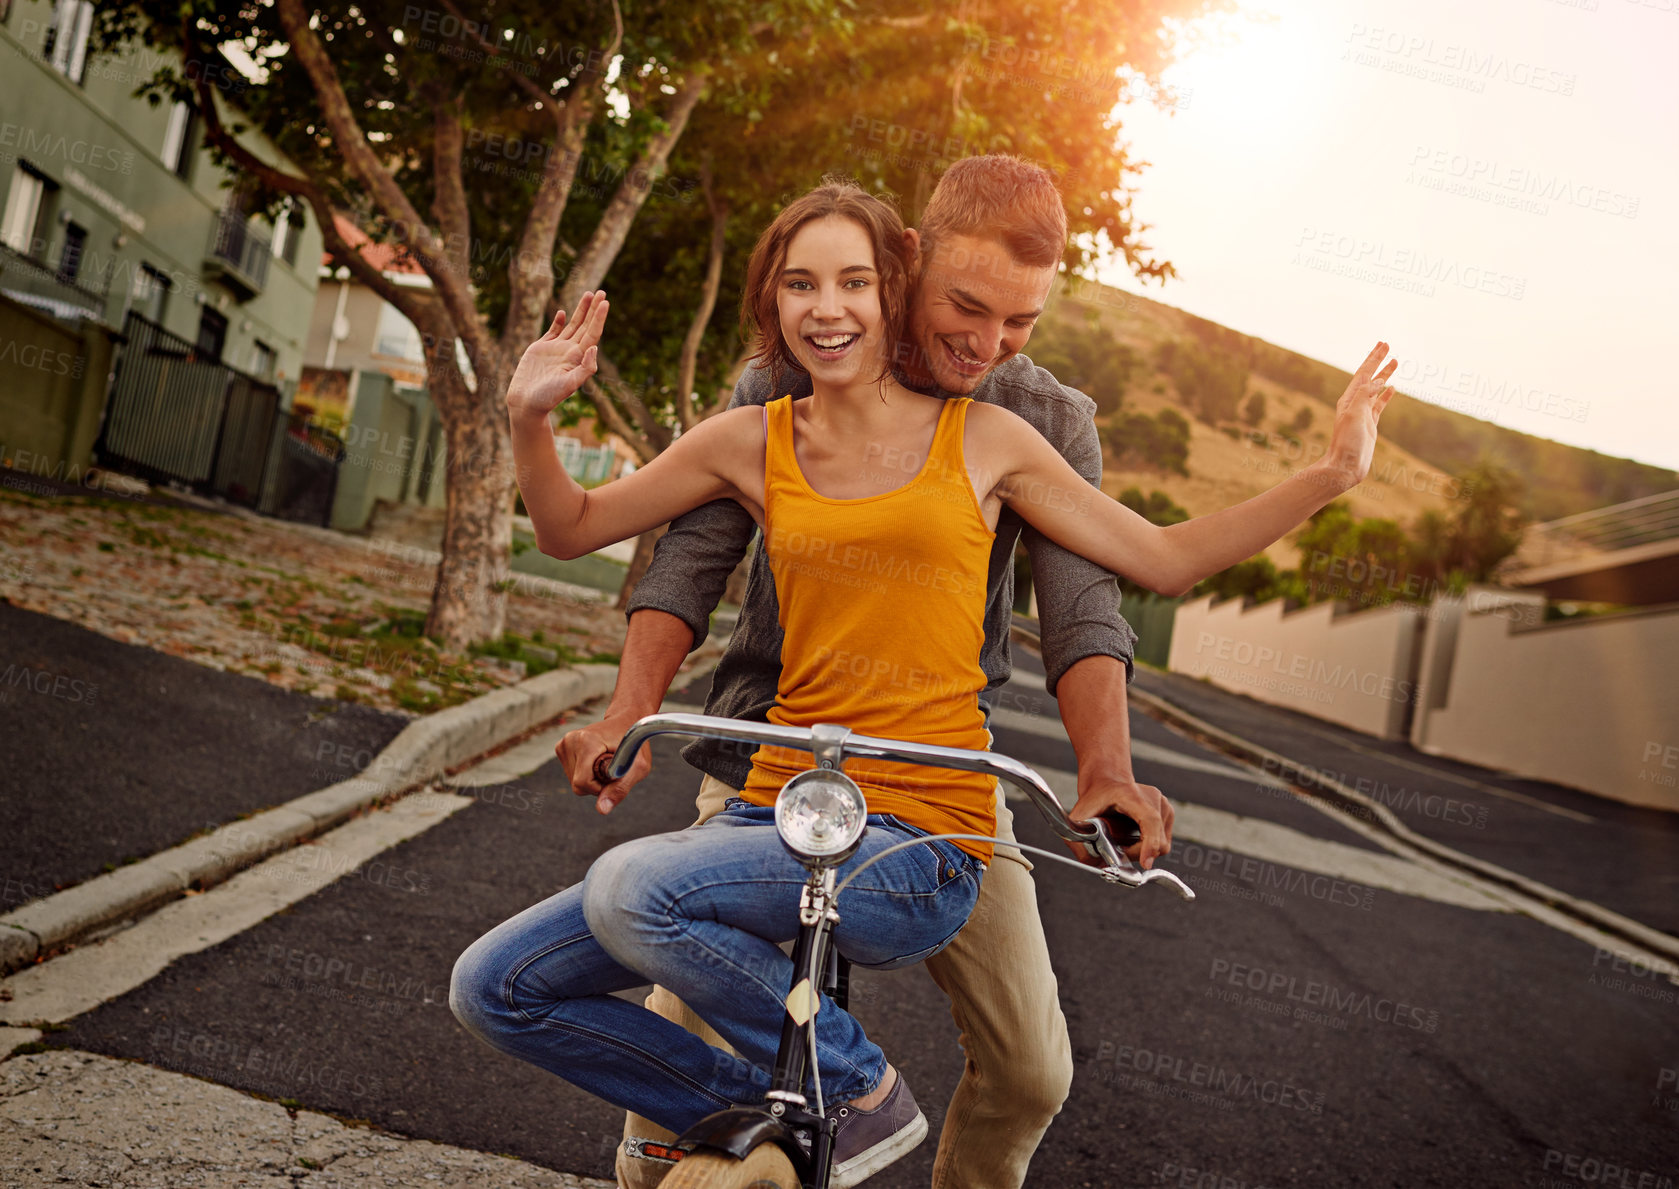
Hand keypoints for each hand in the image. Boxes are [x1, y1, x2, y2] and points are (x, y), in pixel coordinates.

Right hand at [506, 291, 609, 419]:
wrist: (526, 403)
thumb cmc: (548, 397)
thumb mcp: (569, 385)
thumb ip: (585, 368)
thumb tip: (595, 347)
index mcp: (578, 358)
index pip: (592, 333)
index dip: (599, 318)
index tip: (605, 302)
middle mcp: (569, 352)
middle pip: (585, 326)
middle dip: (593, 309)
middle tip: (602, 292)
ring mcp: (555, 349)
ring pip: (572, 325)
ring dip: (580, 311)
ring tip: (588, 294)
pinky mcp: (540, 349)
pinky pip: (553, 331)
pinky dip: (559, 321)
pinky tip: (564, 312)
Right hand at [556, 715, 650, 814]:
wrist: (626, 721)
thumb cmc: (634, 743)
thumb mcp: (637, 767)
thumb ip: (620, 788)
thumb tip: (601, 809)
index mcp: (586, 741)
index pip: (583, 783)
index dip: (601, 787)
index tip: (614, 773)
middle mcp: (570, 741)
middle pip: (577, 784)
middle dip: (597, 783)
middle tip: (612, 766)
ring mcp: (564, 744)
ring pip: (574, 781)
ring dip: (592, 778)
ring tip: (604, 760)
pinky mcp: (561, 748)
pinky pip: (572, 775)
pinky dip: (586, 773)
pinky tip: (596, 759)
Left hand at [1065, 776, 1174, 869]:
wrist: (1106, 782)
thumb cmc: (1095, 798)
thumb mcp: (1079, 818)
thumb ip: (1081, 844)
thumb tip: (1099, 867)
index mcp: (1131, 795)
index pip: (1149, 821)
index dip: (1149, 844)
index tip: (1145, 863)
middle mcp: (1153, 798)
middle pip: (1156, 840)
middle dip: (1137, 854)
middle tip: (1118, 852)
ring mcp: (1163, 805)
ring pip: (1162, 844)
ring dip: (1143, 851)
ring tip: (1124, 842)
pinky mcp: (1168, 813)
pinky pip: (1163, 841)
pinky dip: (1150, 846)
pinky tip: (1134, 838)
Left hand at [1318, 341, 1397, 489]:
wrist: (1344, 467)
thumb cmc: (1347, 443)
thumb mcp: (1354, 415)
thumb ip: (1364, 395)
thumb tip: (1377, 380)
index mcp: (1349, 399)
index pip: (1363, 373)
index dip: (1373, 358)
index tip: (1383, 344)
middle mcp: (1354, 403)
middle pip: (1369, 376)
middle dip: (1377, 360)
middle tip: (1386, 345)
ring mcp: (1363, 413)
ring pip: (1376, 388)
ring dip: (1385, 374)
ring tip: (1395, 361)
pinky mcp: (1370, 424)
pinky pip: (1379, 404)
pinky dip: (1386, 394)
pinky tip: (1393, 388)